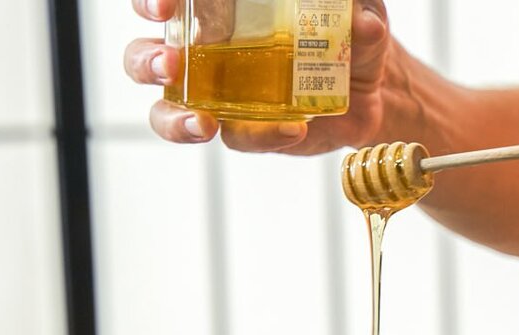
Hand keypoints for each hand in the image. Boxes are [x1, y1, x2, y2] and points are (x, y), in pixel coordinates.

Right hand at [125, 0, 390, 152]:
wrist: (373, 90)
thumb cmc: (349, 34)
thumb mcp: (358, 12)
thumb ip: (357, 13)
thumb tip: (363, 24)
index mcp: (217, 10)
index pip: (167, 4)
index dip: (152, 3)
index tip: (165, 7)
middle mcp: (205, 53)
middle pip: (144, 56)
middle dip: (149, 61)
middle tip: (171, 64)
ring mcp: (219, 98)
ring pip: (169, 112)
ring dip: (175, 120)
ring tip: (202, 124)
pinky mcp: (247, 131)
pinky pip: (239, 138)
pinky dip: (262, 136)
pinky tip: (291, 129)